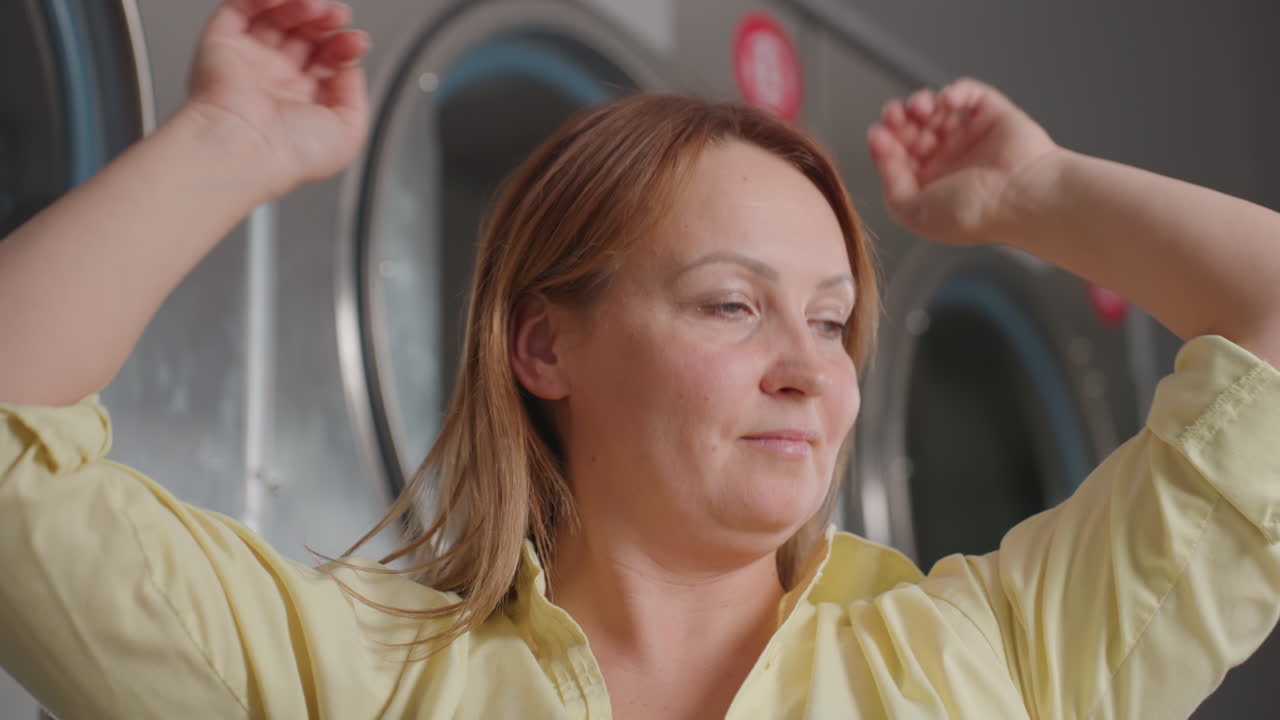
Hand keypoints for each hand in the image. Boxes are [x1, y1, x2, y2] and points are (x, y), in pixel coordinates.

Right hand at [182, 0, 370, 199]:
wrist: (245, 148)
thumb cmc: (290, 153)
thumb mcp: (348, 135)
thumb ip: (356, 100)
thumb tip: (350, 72)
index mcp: (301, 105)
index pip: (325, 62)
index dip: (343, 46)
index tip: (356, 42)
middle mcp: (274, 83)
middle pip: (303, 35)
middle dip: (325, 21)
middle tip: (336, 17)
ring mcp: (248, 62)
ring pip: (274, 18)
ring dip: (299, 5)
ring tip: (314, 7)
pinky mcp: (220, 45)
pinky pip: (239, 8)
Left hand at [867, 78, 1057, 245]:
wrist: (1022, 197)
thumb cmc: (975, 212)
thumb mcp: (916, 213)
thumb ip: (892, 189)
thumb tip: (884, 160)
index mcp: (929, 184)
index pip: (896, 155)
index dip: (884, 142)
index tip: (878, 135)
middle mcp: (948, 159)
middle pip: (911, 129)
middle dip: (898, 119)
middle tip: (894, 115)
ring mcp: (970, 135)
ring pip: (935, 109)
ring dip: (921, 102)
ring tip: (921, 107)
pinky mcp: (993, 114)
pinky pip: (968, 94)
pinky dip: (955, 92)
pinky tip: (948, 101)